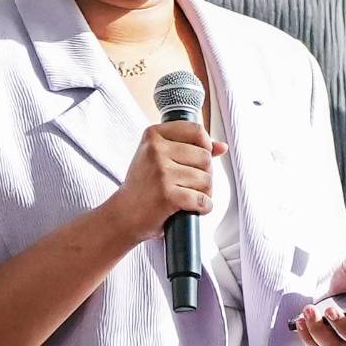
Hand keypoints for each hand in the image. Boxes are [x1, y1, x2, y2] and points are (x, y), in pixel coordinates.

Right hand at [108, 114, 222, 251]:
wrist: (123, 215)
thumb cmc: (144, 186)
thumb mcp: (159, 158)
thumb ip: (190, 148)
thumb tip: (222, 146)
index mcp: (154, 135)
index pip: (196, 130)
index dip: (205, 146)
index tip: (198, 160)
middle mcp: (156, 150)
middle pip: (205, 157)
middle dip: (205, 174)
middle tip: (191, 185)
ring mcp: (161, 172)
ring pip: (206, 179)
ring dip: (204, 192)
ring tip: (189, 197)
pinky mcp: (167, 195)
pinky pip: (202, 199)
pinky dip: (203, 207)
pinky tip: (192, 209)